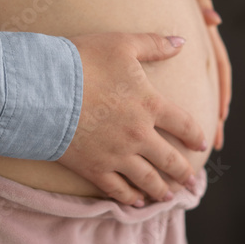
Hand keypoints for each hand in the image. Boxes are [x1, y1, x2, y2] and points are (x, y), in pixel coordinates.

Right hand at [57, 32, 206, 205]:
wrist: (43, 89)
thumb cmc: (83, 61)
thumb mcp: (122, 44)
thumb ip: (154, 45)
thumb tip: (181, 41)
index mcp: (150, 105)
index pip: (184, 124)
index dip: (196, 135)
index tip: (201, 144)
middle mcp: (139, 134)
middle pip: (169, 159)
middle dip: (183, 172)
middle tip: (192, 182)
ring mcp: (117, 155)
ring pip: (147, 179)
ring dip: (162, 190)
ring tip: (170, 197)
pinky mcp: (94, 168)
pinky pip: (118, 189)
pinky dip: (130, 198)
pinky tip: (138, 202)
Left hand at [181, 0, 231, 149]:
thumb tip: (215, 20)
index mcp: (202, 35)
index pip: (218, 67)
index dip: (222, 91)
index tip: (221, 114)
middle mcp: (192, 51)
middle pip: (206, 88)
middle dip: (211, 116)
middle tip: (213, 143)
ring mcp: (178, 58)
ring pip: (189, 91)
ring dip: (192, 119)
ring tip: (194, 144)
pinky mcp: (159, 61)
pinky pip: (166, 88)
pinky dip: (169, 110)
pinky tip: (166, 128)